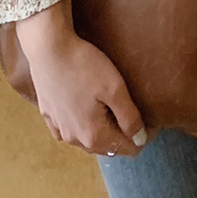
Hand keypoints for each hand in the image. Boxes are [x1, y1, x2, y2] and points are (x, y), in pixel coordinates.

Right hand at [16, 8, 144, 152]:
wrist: (47, 48)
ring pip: (87, 140)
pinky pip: (68, 129)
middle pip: (107, 147)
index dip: (142, 136)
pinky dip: (80, 125)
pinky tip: (83, 109)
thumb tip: (140, 139)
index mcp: (94, 135)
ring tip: (108, 108)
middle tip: (130, 110)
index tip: (149, 119)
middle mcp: (74, 139)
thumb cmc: (84, 66)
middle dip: (122, 134)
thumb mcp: (115, 89)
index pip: (128, 148)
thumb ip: (130, 118)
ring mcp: (59, 128)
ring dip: (101, 131)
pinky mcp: (48, 116)